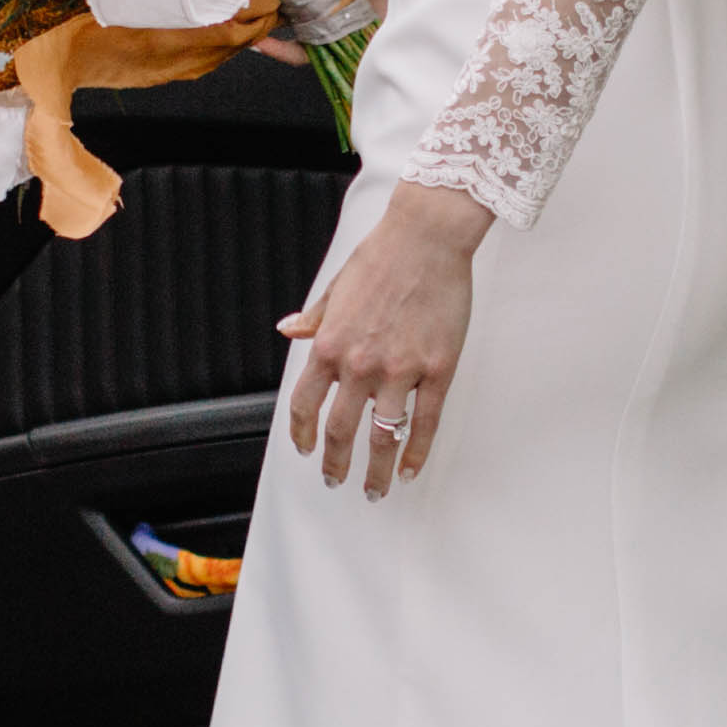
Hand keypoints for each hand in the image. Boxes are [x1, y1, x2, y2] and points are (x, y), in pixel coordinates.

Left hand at [278, 184, 482, 493]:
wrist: (426, 237)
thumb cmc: (382, 256)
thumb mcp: (335, 288)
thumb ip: (314, 318)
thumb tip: (289, 330)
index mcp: (330, 345)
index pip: (305, 404)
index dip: (302, 434)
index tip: (304, 450)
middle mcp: (360, 364)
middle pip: (342, 431)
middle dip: (335, 464)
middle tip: (336, 481)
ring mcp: (400, 370)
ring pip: (383, 436)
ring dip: (375, 471)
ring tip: (373, 489)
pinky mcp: (437, 369)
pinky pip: (425, 422)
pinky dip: (415, 453)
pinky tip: (409, 470)